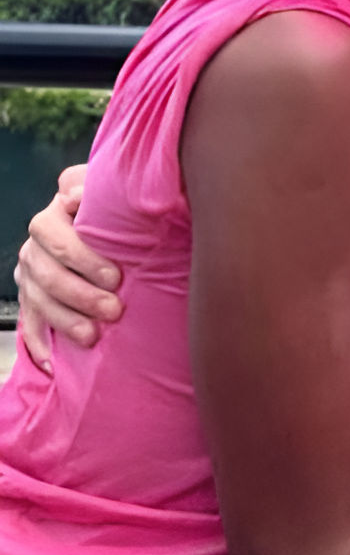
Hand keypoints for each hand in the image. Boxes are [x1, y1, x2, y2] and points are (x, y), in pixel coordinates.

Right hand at [15, 166, 121, 372]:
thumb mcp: (109, 193)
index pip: (55, 236)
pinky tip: (53, 365)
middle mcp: (35, 247)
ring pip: (38, 301)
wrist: (107, 226)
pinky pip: (29, 325)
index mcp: (53, 218)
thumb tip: (80, 193)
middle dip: (80, 295)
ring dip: (64, 321)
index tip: (115, 275)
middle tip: (113, 309)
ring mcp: (30, 275)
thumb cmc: (113, 212)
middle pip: (47, 274)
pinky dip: (40, 346)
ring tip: (92, 336)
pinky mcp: (32, 300)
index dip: (83, 256)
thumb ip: (97, 189)